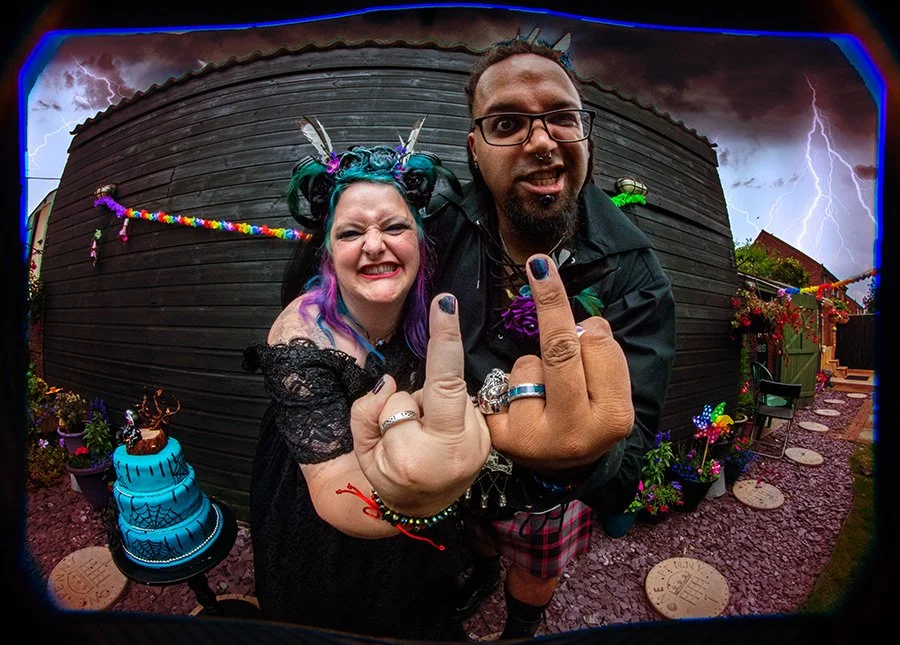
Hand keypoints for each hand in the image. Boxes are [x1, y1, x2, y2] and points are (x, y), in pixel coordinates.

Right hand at [350, 293, 490, 515]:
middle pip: (439, 384)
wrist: (420, 508)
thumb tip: (389, 383)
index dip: (444, 339)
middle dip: (418, 396)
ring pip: (448, 394)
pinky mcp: (489, 438)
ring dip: (431, 405)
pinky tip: (437, 435)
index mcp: (423, 456)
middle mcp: (460, 450)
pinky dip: (445, 411)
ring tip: (422, 437)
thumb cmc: (387, 475)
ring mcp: (480, 445)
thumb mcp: (362, 450)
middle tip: (404, 426)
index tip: (446, 303)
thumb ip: (367, 411)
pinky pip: (461, 403)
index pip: (438, 384)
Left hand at [486, 254, 633, 471]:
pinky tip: (518, 399)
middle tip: (538, 264)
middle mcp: (575, 432)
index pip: (598, 348)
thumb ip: (602, 355)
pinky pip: (500, 383)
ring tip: (543, 390)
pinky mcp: (501, 439)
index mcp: (613, 419)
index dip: (587, 321)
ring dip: (532, 363)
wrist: (566, 467)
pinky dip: (508, 382)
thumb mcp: (611, 390)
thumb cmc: (591, 415)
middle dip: (550, 303)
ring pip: (527, 365)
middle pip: (560, 351)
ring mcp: (534, 439)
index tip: (557, 278)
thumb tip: (583, 323)